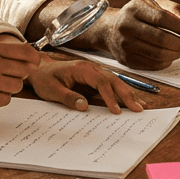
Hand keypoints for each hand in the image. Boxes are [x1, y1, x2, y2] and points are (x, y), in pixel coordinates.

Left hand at [27, 57, 144, 113]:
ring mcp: (94, 72)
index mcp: (81, 69)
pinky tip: (130, 99)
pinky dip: (121, 92)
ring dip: (128, 93)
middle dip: (127, 94)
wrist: (39, 70)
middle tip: (138, 108)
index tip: (116, 110)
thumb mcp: (52, 90)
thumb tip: (84, 106)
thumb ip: (68, 97)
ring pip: (115, 81)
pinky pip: (111, 84)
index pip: (101, 82)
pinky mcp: (94, 78)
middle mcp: (91, 68)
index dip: (110, 97)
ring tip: (140, 105)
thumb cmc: (45, 79)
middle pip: (113, 80)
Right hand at [82, 0, 179, 70]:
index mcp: (134, 9)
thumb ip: (173, 10)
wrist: (109, 29)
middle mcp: (126, 27)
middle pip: (160, 39)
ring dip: (175, 54)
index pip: (161, 18)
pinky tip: (170, 56)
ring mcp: (125, 45)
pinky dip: (166, 62)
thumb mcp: (152, 3)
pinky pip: (152, 65)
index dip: (179, 26)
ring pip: (157, 54)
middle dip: (179, 43)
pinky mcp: (127, 60)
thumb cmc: (136, 15)